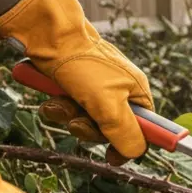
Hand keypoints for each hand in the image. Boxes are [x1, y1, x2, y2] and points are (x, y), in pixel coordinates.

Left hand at [0, 0, 152, 164]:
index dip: (128, 144)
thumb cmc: (82, 64)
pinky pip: (68, 107)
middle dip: (89, 128)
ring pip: (85, 118)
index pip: (143, 128)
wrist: (47, 34)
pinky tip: (50, 96)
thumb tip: (136, 153)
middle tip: (78, 122)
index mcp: (135, 92)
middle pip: (109, 128)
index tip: (112, 158)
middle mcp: (118, 89)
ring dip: (68, 115)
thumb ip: (125, 133)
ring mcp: (94, 86)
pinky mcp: (73, 83)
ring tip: (60, 101)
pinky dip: (57, 105)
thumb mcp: (108, 104)